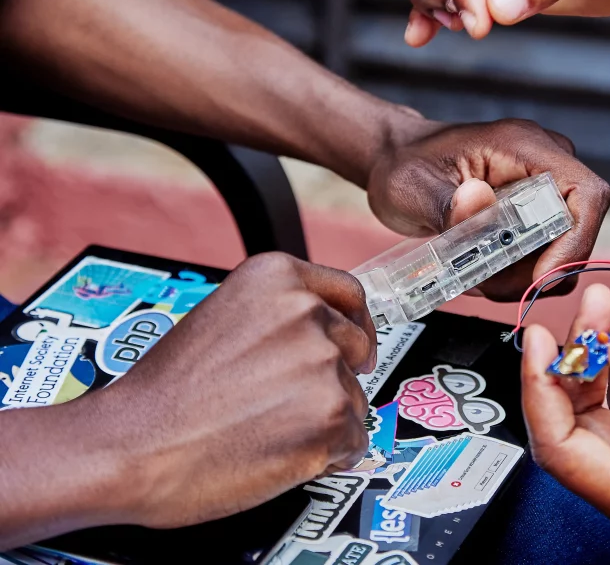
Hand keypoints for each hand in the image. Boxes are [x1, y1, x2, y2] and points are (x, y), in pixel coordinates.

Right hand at [93, 253, 375, 528]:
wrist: (129, 446)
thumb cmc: (164, 394)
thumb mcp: (221, 316)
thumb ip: (276, 314)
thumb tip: (321, 329)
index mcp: (277, 277)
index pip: (348, 294)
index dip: (352, 324)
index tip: (355, 342)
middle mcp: (306, 312)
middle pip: (356, 347)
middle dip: (334, 376)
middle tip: (290, 402)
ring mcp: (323, 363)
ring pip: (354, 397)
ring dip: (325, 419)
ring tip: (268, 431)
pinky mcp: (332, 416)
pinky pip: (354, 441)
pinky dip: (328, 455)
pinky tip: (281, 454)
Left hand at [368, 118, 609, 300]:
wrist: (398, 160)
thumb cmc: (404, 165)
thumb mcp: (412, 187)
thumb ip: (444, 201)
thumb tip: (479, 204)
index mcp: (526, 146)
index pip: (586, 193)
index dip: (577, 240)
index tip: (541, 276)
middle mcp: (547, 162)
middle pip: (578, 228)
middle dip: (542, 269)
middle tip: (492, 285)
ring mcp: (545, 186)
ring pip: (564, 248)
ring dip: (526, 277)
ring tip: (478, 276)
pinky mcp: (537, 209)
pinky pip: (547, 251)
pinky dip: (519, 273)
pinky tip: (483, 270)